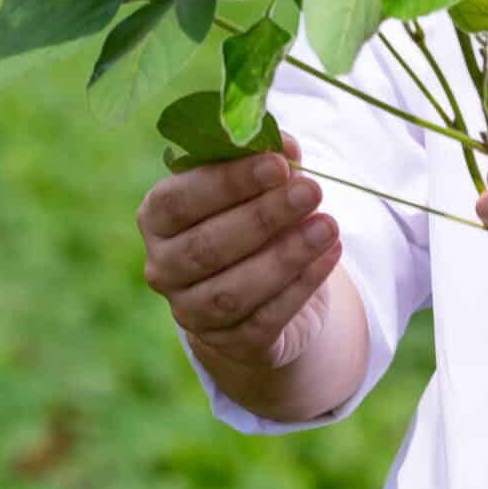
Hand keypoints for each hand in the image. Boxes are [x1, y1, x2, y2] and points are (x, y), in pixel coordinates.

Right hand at [138, 133, 343, 369]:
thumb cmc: (251, 217)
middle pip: (207, 247)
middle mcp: (163, 267)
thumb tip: (285, 144)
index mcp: (157, 217)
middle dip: (264, 217)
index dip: (228, 182)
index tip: (278, 164)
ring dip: (286, 256)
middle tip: (312, 190)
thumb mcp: (254, 185)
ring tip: (328, 226)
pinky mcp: (229, 344)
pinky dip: (301, 287)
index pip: (180, 200)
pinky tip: (329, 255)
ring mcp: (191, 311)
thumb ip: (266, 162)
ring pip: (233, 291)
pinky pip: (265, 320)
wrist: (261, 289)